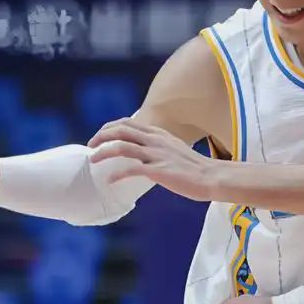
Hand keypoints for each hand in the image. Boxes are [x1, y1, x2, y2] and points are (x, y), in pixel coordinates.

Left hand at [88, 119, 216, 201]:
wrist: (213, 177)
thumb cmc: (195, 168)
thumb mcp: (176, 149)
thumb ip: (160, 147)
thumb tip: (146, 153)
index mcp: (159, 134)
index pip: (128, 122)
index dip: (110, 127)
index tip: (100, 136)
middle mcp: (156, 140)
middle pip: (121, 130)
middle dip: (101, 136)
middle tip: (91, 146)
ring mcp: (157, 155)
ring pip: (122, 146)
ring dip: (103, 152)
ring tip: (93, 161)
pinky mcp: (159, 170)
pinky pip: (131, 169)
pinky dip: (116, 174)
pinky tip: (109, 181)